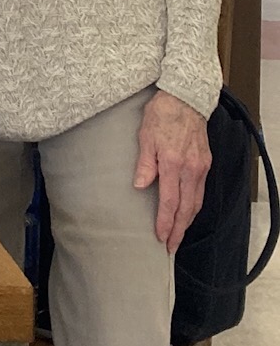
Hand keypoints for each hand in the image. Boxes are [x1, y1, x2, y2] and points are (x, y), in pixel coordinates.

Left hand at [133, 89, 211, 250]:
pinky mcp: (206, 163)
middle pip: (186, 208)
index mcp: (173, 164)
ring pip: (196, 202)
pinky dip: (194, 206)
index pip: (169, 202)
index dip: (165, 222)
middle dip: (179, 230)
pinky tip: (187, 212)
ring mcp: (201, 167)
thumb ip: (145, 163)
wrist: (186, 98)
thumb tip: (140, 186)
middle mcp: (191, 169)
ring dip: (187, 221)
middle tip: (171, 247)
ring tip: (178, 234)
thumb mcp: (145, 136)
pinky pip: (201, 191)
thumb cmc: (161, 115)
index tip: (161, 238)